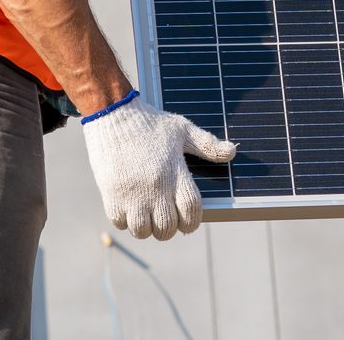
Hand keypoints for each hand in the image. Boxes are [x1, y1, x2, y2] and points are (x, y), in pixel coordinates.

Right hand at [83, 94, 236, 239]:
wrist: (112, 113)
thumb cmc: (150, 122)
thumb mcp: (182, 129)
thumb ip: (207, 144)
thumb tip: (232, 152)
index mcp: (175, 172)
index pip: (191, 210)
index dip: (192, 222)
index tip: (188, 221)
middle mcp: (155, 186)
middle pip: (167, 227)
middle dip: (170, 228)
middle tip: (167, 220)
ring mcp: (132, 192)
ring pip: (143, 231)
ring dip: (147, 228)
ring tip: (147, 216)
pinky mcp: (111, 194)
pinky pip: (120, 223)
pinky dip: (125, 221)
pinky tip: (129, 208)